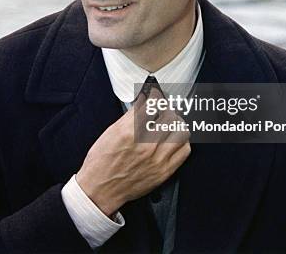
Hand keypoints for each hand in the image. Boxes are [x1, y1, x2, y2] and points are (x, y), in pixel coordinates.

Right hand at [76, 88, 190, 215]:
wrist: (101, 189)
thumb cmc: (101, 162)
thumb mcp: (110, 132)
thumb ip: (130, 117)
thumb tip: (144, 103)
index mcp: (129, 132)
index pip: (153, 105)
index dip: (155, 97)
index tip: (156, 96)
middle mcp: (146, 144)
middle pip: (170, 116)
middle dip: (166, 109)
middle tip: (162, 110)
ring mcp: (158, 159)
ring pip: (181, 131)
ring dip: (176, 124)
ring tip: (169, 125)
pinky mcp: (165, 171)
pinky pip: (185, 150)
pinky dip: (182, 141)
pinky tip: (174, 140)